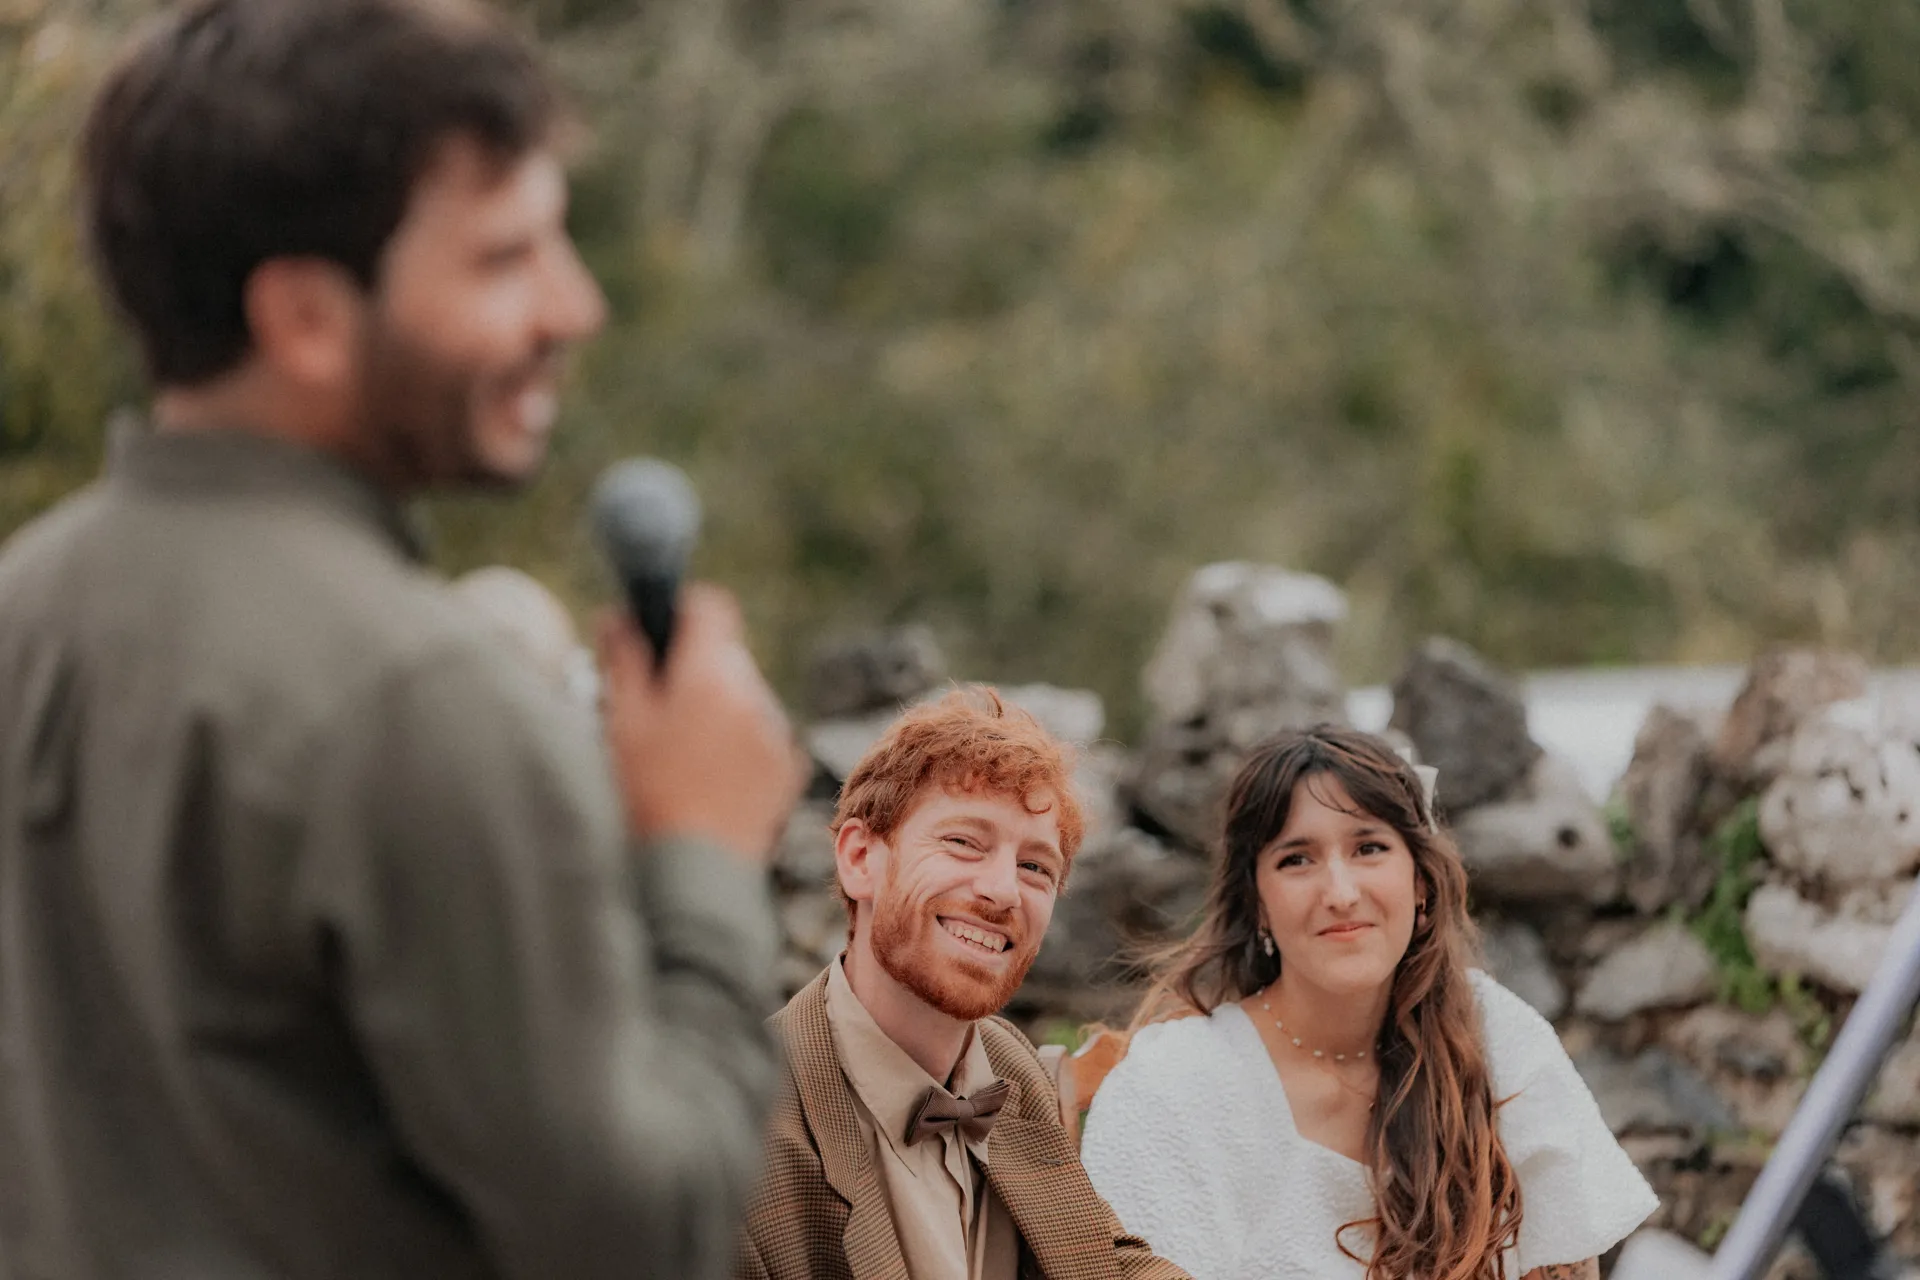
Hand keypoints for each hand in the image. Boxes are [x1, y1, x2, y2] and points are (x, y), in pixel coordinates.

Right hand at [596, 585, 804, 861]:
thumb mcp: (623, 724)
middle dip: (693, 668)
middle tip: (657, 705)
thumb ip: (623, 661)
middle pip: (725, 655)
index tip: (662, 630)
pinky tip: (708, 778)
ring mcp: (774, 732)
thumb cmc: (648, 796)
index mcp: (710, 676)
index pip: (711, 608)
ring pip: (744, 696)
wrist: (694, 869)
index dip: (683, 610)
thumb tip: (617, 618)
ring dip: (716, 707)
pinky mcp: (787, 767)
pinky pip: (761, 735)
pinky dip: (737, 743)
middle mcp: (752, 696)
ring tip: (681, 753)